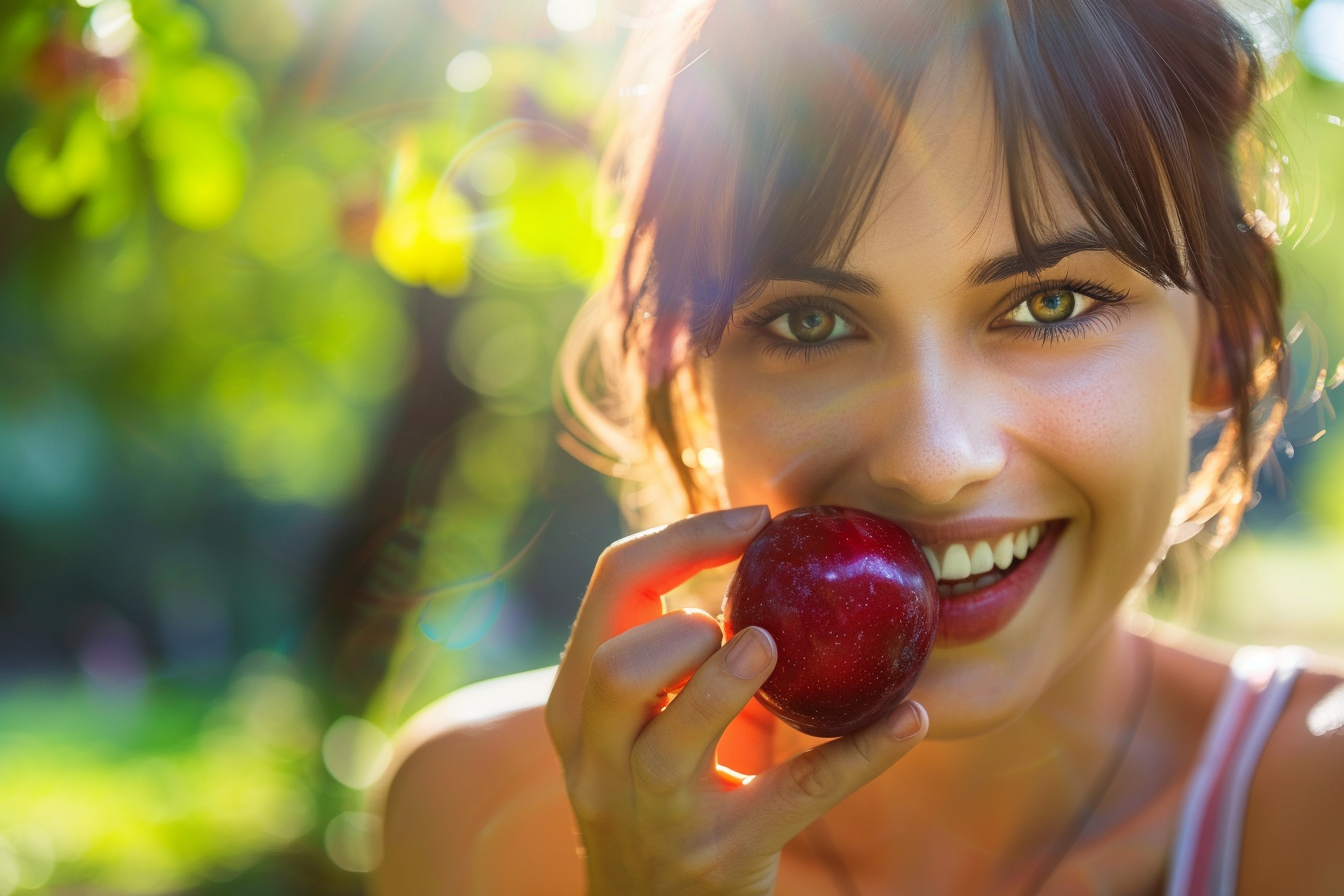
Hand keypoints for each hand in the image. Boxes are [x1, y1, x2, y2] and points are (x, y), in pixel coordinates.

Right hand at [545, 506, 928, 895]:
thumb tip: (779, 558)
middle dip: (680, 629)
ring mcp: (655, 813)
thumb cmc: (664, 794)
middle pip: (616, 667)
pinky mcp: (722, 855)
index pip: (612, 589)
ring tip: (772, 647)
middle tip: (742, 626)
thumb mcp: (647, 722)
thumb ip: (684, 655)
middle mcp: (601, 758)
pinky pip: (796, 796)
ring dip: (729, 680)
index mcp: (577, 703)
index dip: (684, 539)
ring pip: (675, 738)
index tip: (759, 521)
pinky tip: (910, 718)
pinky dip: (859, 754)